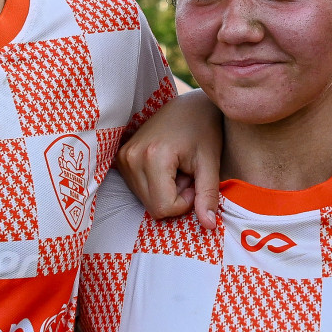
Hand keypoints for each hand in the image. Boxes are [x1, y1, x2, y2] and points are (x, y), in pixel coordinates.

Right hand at [116, 91, 221, 228]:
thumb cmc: (204, 130)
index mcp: (152, 157)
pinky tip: (167, 167)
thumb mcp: (210, 162)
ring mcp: (123, 158)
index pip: (164, 207)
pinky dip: (156, 186)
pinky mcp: (121, 158)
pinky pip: (139, 189)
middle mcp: (131, 157)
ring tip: (178, 168)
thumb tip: (209, 226)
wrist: (188, 105)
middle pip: (153, 207)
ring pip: (146, 201)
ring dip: (166, 192)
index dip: (185, 202)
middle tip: (187, 174)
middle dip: (175, 198)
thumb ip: (208, 195)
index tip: (195, 181)